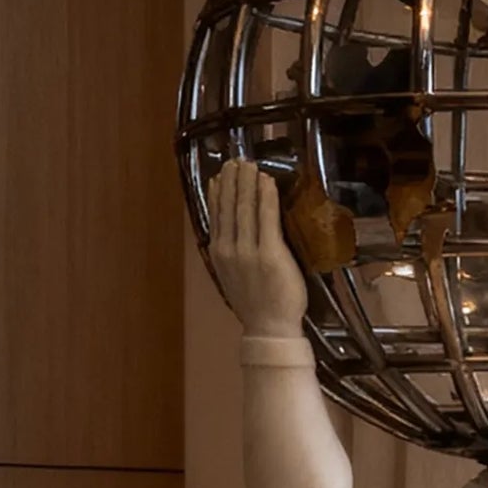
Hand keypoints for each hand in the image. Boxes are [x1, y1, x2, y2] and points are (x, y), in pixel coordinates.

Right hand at [208, 158, 307, 338]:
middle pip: (229, 207)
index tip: (221, 174)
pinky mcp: (269, 254)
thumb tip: (232, 232)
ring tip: (249, 164)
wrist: (269, 328)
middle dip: (233, 180)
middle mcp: (229, 250)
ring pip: (245, 208)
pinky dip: (265, 196)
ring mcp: (248, 251)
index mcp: (219, 254)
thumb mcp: (234, 276)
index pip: (217, 215)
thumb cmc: (258, 304)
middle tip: (237, 159)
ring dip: (247, 182)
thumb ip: (231, 254)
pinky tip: (266, 181)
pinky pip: (266, 218)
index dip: (219, 191)